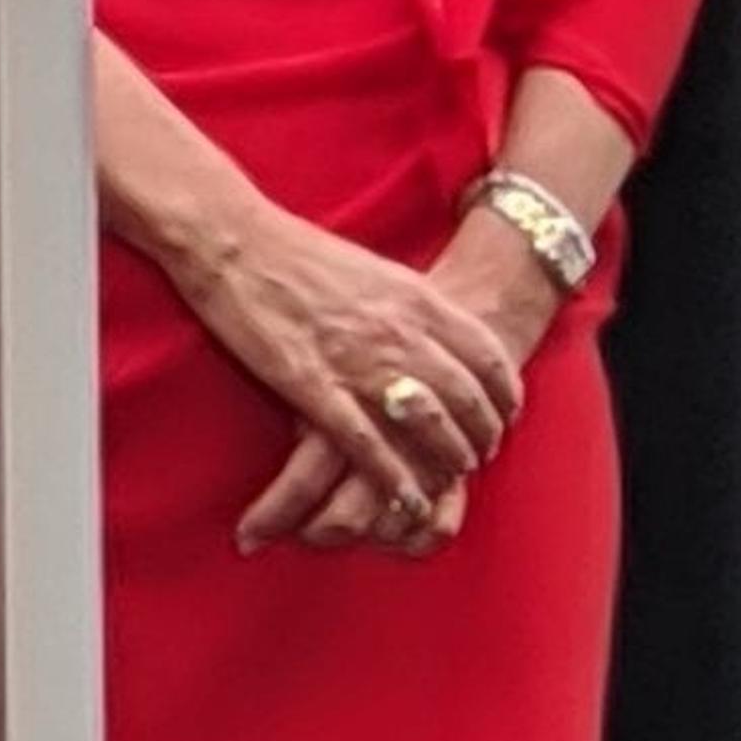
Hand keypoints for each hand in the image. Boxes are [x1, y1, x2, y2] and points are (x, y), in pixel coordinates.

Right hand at [160, 201, 521, 551]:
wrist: (235, 241)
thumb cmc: (299, 252)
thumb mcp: (375, 270)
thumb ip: (412, 304)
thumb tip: (439, 332)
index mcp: (416, 297)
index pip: (486, 355)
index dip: (504, 395)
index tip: (506, 416)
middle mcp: (398, 332)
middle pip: (465, 398)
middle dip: (482, 436)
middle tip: (481, 456)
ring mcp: (357, 362)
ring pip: (427, 426)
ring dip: (445, 460)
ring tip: (448, 479)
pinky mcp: (313, 387)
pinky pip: (367, 445)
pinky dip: (393, 479)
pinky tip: (405, 498)